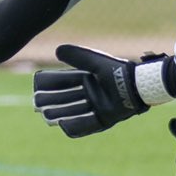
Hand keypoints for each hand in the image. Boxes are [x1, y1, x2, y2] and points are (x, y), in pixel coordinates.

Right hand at [32, 44, 175, 137]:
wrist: (139, 86)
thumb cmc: (118, 71)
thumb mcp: (95, 62)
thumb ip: (77, 56)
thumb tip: (57, 49)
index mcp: (89, 79)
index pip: (65, 81)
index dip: (51, 83)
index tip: (38, 84)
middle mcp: (92, 93)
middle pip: (67, 98)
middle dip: (52, 100)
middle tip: (37, 103)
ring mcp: (99, 107)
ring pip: (74, 111)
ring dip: (60, 113)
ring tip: (46, 115)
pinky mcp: (106, 118)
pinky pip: (88, 125)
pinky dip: (75, 126)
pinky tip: (63, 126)